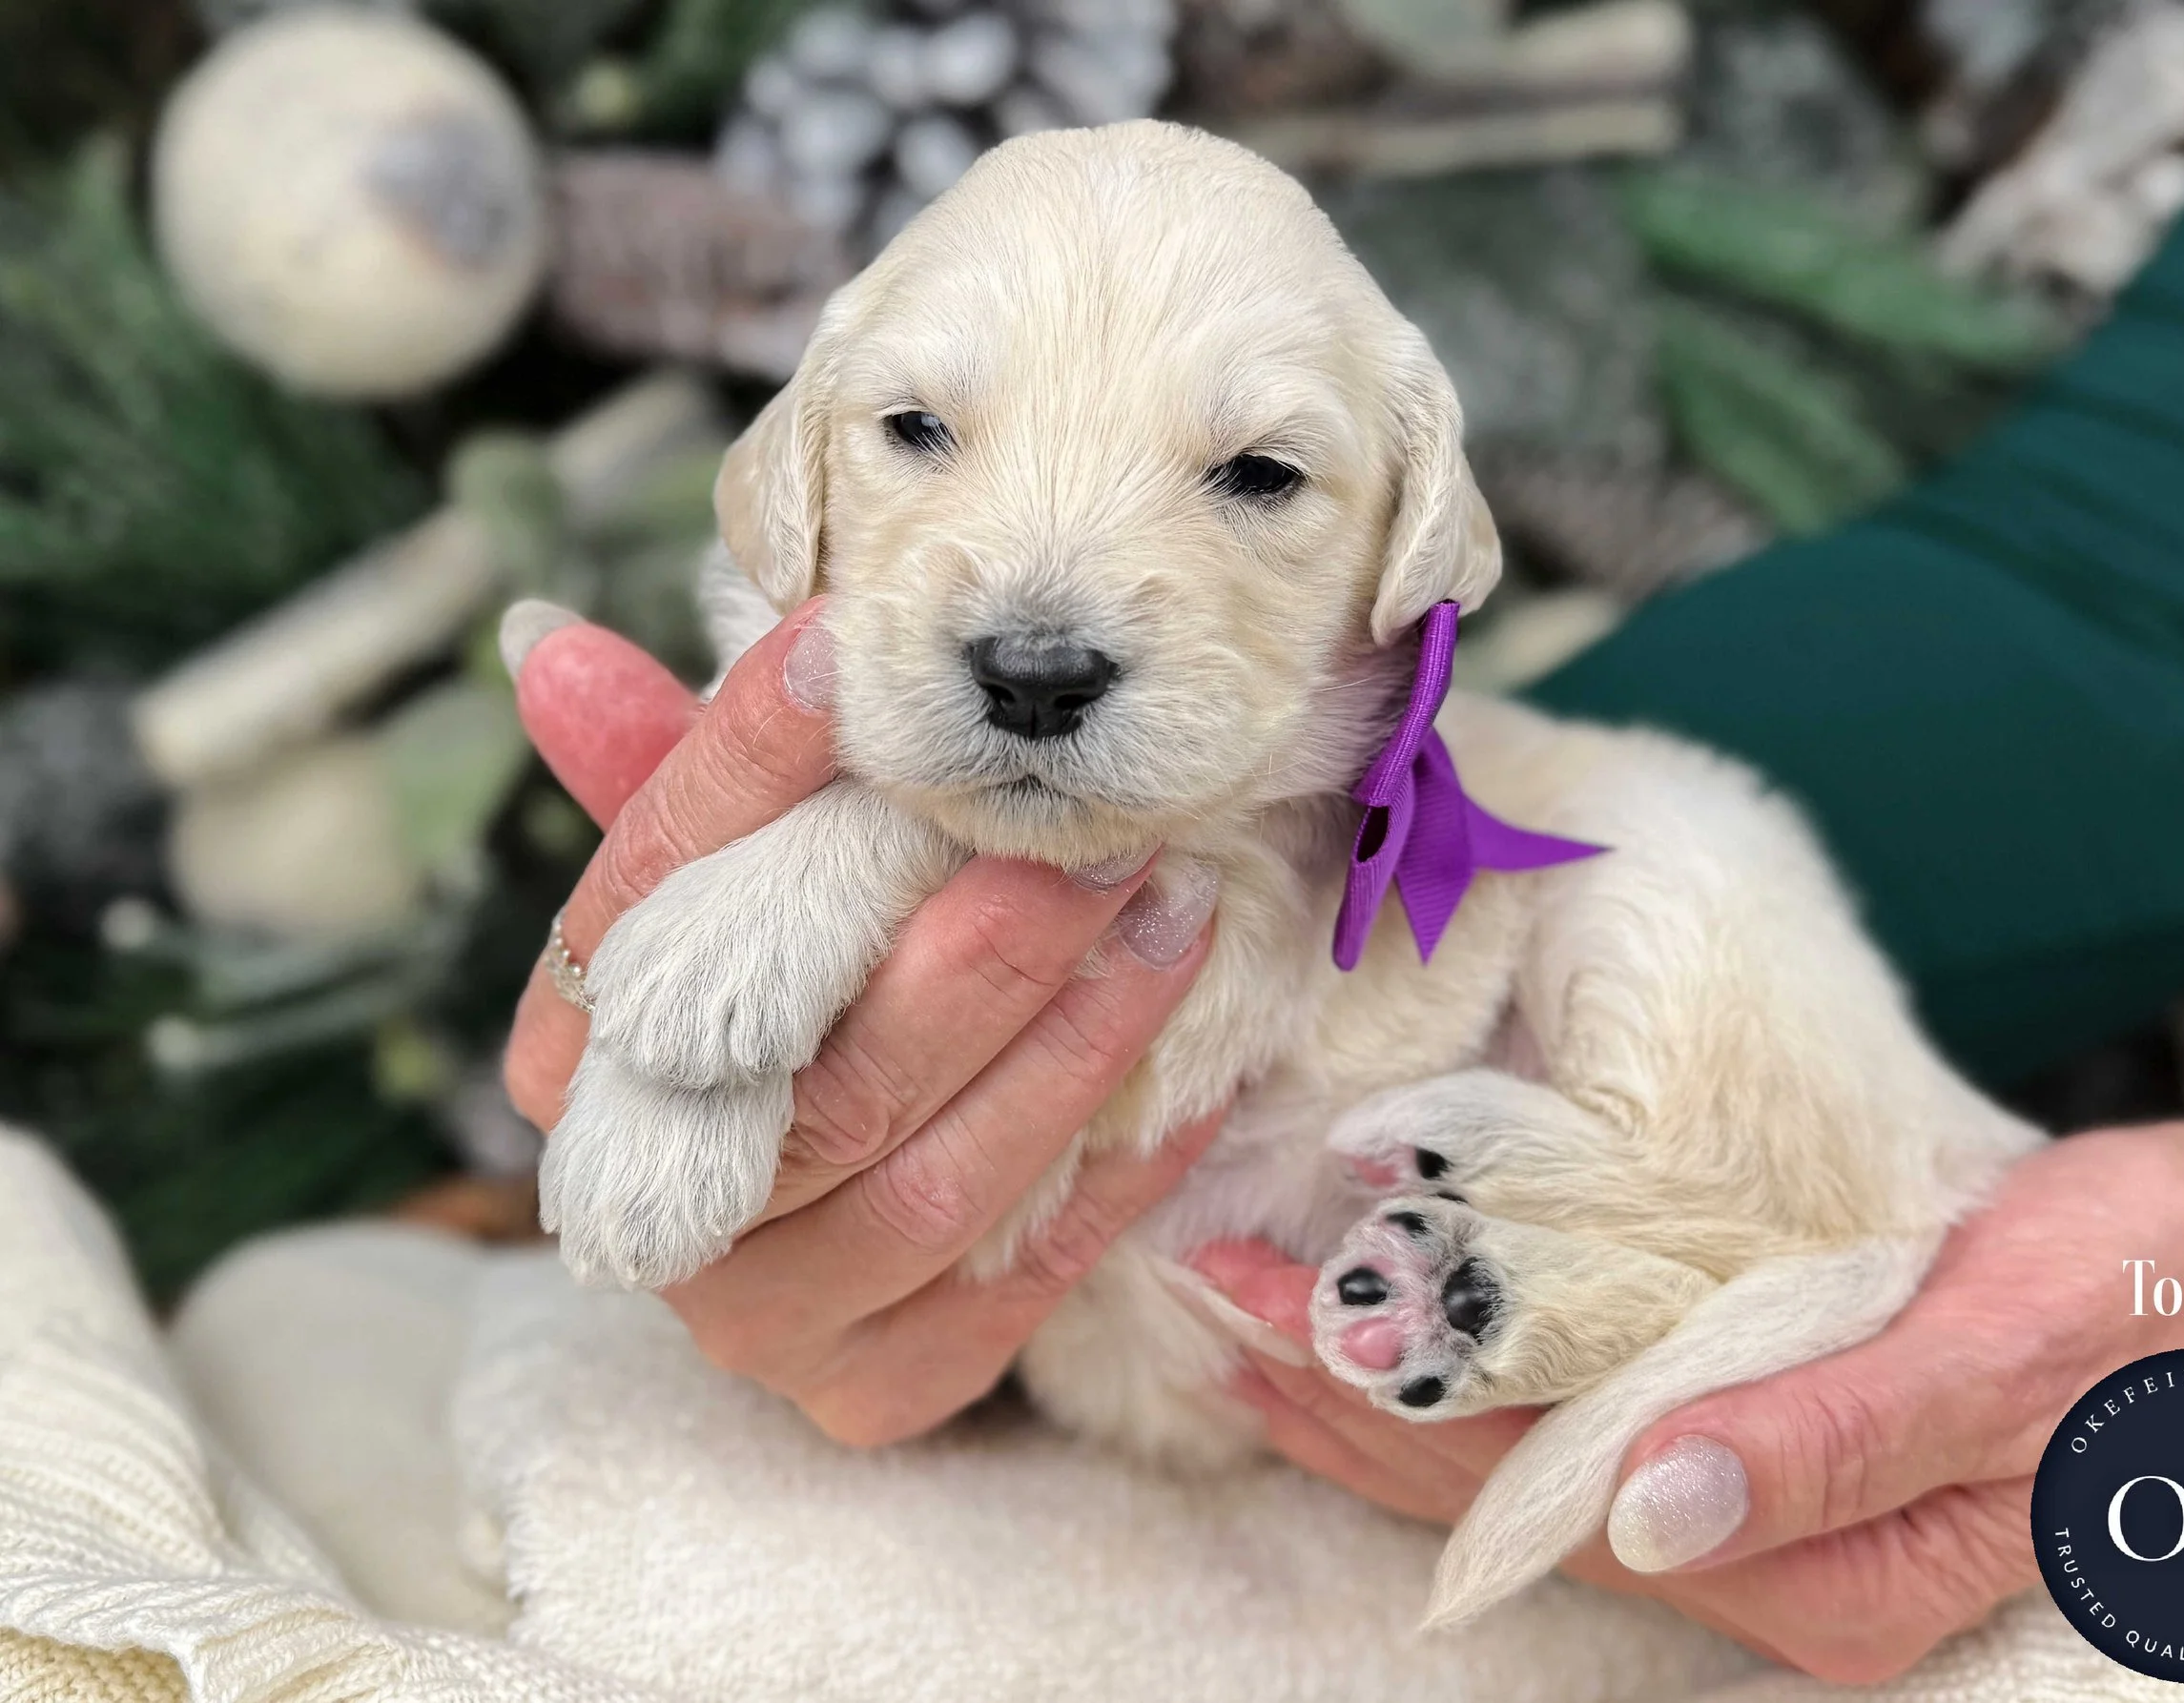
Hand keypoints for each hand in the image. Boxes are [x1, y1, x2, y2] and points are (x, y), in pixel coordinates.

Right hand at [502, 600, 1220, 1445]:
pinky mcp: (878, 1390)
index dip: (739, 774)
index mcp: (578, 1064)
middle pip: (817, 1070)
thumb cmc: (787, 1016)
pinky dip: (1118, 1163)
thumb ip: (678, 790)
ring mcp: (760, 1318)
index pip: (647, 905)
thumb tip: (545, 642)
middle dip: (976, 944)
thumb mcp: (731, 902)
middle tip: (1094, 832)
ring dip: (1074, 1041)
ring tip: (1171, 912)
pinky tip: (1202, 1055)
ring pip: (931, 1180)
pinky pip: (1020, 1275)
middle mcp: (651, 1207)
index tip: (839, 651)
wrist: (816, 1233)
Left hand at [1194, 1118, 2183, 1681]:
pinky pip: (1578, 1414)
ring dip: (1381, 1388)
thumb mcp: (1999, 1361)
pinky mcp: (1755, 1429)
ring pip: (1521, 1461)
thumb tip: (1653, 1516)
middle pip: (1504, 1492)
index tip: (1271, 1321)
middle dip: (1347, 1401)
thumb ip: (1832, 1443)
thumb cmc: (2131, 1311)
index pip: (1549, 1498)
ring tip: (1250, 1314)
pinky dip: (1470, 1365)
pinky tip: (1389, 1322)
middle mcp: (1762, 1556)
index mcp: (1817, 1568)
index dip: (1397, 1414)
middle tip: (1209, 1301)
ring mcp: (1752, 1499)